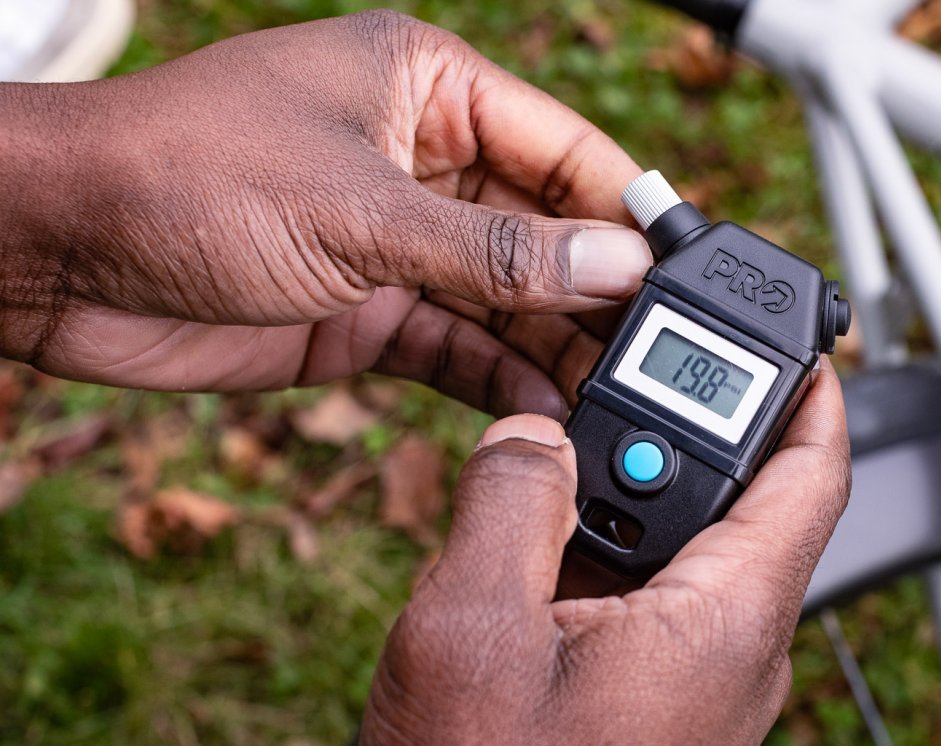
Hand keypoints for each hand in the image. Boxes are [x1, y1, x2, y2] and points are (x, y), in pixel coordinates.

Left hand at [0, 11, 648, 414]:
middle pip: (543, 230)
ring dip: (552, 346)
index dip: (626, 210)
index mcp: (428, 89)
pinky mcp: (366, 311)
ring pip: (504, 298)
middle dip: (596, 292)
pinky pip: (454, 346)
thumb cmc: (188, 176)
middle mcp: (422, 162)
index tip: (685, 272)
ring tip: (613, 395)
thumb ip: (496, 251)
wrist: (58, 254)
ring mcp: (396, 242)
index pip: (562, 147)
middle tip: (658, 354)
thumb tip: (615, 265)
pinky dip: (495, 381)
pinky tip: (542, 413)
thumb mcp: (362, 211)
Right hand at [362, 360, 850, 743]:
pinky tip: (535, 535)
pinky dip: (600, 545)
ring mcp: (691, 675)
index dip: (810, 394)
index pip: (811, 475)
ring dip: (622, 488)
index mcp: (721, 619)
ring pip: (679, 545)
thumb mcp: (472, 628)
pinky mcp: (651, 694)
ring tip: (551, 452)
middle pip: (736, 499)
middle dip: (674, 428)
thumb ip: (509, 502)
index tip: (792, 337)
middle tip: (607, 373)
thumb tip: (529, 431)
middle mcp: (728, 647)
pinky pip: (645, 596)